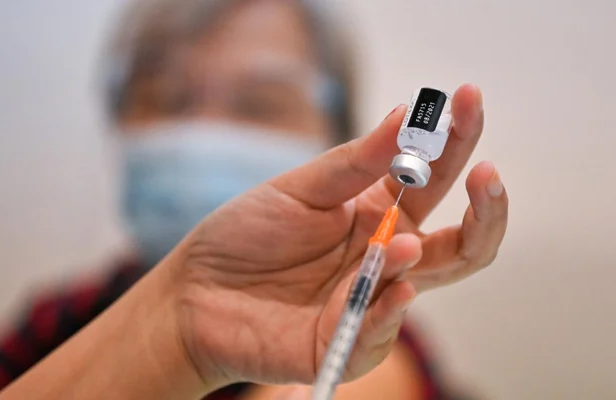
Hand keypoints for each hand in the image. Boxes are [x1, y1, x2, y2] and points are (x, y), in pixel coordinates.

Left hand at [170, 84, 507, 389]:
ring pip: (429, 282)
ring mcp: (371, 300)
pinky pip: (381, 329)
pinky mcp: (346, 343)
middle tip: (486, 176)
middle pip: (460, 242)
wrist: (194, 293)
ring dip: (422, 256)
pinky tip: (395, 286)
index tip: (468, 99)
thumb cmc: (244, 237)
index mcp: (375, 213)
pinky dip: (391, 309)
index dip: (456, 140)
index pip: (432, 178)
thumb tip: (405, 116)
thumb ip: (353, 163)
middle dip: (486, 209)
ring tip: (398, 241)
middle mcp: (384, 256)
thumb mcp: (297, 191)